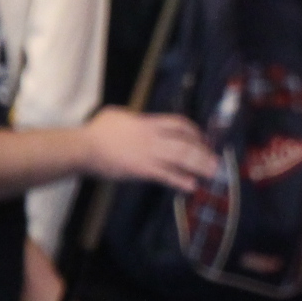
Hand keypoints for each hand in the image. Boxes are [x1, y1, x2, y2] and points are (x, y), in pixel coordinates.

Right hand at [82, 109, 216, 191]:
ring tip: (213, 173)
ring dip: (199, 166)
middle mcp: (153, 138)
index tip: (203, 138)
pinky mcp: (143, 170)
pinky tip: (191, 186)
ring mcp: (149, 154)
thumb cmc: (98, 130)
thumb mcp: (119, 115)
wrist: (85, 148)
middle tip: (216, 160)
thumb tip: (139, 119)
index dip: (194, 131)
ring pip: (181, 159)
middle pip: (186, 143)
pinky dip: (180, 181)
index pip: (179, 124)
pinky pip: (166, 176)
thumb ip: (135, 118)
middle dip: (203, 152)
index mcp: (148, 123)